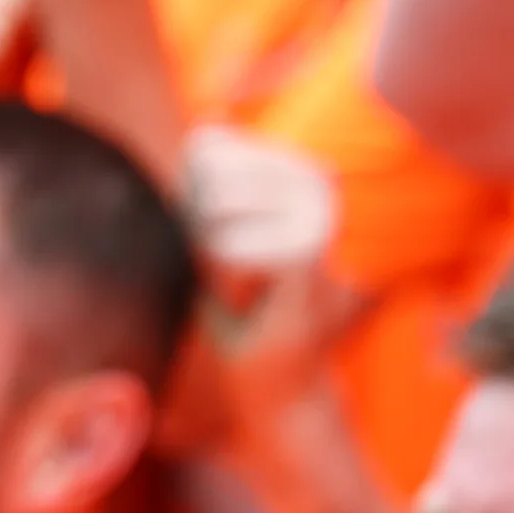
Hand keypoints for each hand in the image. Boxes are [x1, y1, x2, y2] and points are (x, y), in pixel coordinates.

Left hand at [156, 128, 360, 452]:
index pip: (208, 149)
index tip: (229, 249)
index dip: (195, 204)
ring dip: (213, 264)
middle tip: (239, 278)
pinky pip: (226, 250)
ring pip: (212, 214)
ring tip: (249, 292)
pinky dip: (226, 285)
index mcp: (301, 171)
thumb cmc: (245, 313)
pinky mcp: (310, 249)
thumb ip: (214, 184)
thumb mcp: (221, 234)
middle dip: (201, 235)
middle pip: (204, 179)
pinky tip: (257, 304)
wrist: (281, 386)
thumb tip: (209, 126)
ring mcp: (318, 212)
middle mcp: (317, 181)